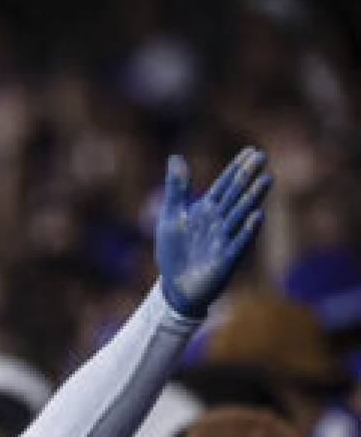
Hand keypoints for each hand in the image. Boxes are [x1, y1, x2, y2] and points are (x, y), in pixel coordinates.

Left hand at [155, 148, 271, 319]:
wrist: (175, 286)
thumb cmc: (174, 250)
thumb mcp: (171, 216)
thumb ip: (176, 189)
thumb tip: (175, 156)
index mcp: (206, 210)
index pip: (224, 185)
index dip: (236, 168)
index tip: (251, 150)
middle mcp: (219, 221)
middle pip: (235, 195)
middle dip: (247, 176)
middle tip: (262, 156)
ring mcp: (225, 239)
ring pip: (240, 214)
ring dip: (253, 197)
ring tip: (266, 178)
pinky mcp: (226, 259)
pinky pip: (239, 242)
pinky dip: (248, 230)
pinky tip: (258, 215)